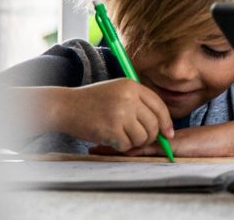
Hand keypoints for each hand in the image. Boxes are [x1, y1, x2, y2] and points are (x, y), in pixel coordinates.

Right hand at [59, 79, 173, 151]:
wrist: (65, 106)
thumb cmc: (91, 101)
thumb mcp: (117, 91)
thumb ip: (138, 102)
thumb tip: (161, 123)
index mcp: (132, 86)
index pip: (159, 106)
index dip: (166, 122)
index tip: (168, 133)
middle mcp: (129, 98)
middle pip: (153, 124)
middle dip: (150, 136)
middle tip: (141, 140)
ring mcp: (120, 113)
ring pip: (142, 136)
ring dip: (135, 143)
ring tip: (123, 138)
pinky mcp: (111, 128)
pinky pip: (127, 145)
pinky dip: (122, 147)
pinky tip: (112, 140)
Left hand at [93, 116, 233, 157]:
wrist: (228, 139)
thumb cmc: (211, 147)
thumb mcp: (186, 152)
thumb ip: (169, 152)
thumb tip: (150, 153)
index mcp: (164, 142)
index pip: (137, 142)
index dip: (118, 142)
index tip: (100, 145)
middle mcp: (163, 140)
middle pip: (132, 141)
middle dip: (112, 144)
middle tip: (91, 147)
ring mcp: (167, 143)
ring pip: (138, 143)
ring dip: (118, 146)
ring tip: (98, 149)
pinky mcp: (174, 146)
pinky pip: (152, 148)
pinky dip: (137, 149)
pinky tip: (124, 150)